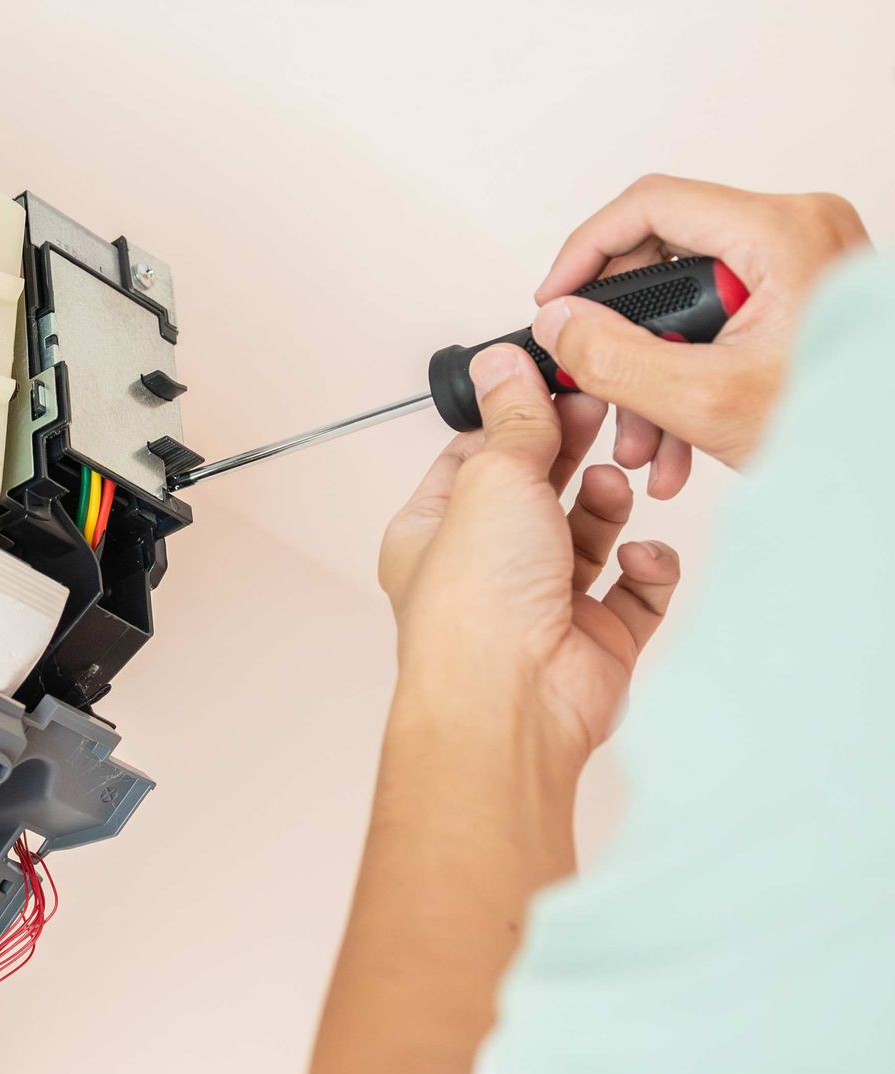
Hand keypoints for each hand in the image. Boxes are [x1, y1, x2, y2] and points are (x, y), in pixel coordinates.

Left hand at [379, 345, 680, 766]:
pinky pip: (635, 590)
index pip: (474, 457)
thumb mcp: (489, 480)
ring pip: (589, 534)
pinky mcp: (596, 639)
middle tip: (600, 414)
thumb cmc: (475, 605)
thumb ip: (510, 420)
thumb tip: (502, 364)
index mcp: (434, 532)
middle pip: (537, 489)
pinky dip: (647, 568)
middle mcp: (485, 568)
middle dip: (571, 451)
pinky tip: (638, 559)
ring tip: (608, 491)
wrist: (512, 703)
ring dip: (606, 504)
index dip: (518, 416)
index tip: (559, 381)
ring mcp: (542, 605)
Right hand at [531, 175, 869, 496]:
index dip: (585, 253)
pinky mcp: (797, 296)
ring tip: (642, 441)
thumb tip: (557, 324)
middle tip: (594, 384)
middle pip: (662, 257)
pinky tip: (676, 439)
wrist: (888, 464)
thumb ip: (613, 358)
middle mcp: (795, 231)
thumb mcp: (703, 399)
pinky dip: (686, 375)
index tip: (554, 303)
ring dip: (649, 373)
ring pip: (686, 301)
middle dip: (621, 338)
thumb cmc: (842, 428)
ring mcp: (800, 261)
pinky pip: (717, 322)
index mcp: (781, 232)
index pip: (649, 206)